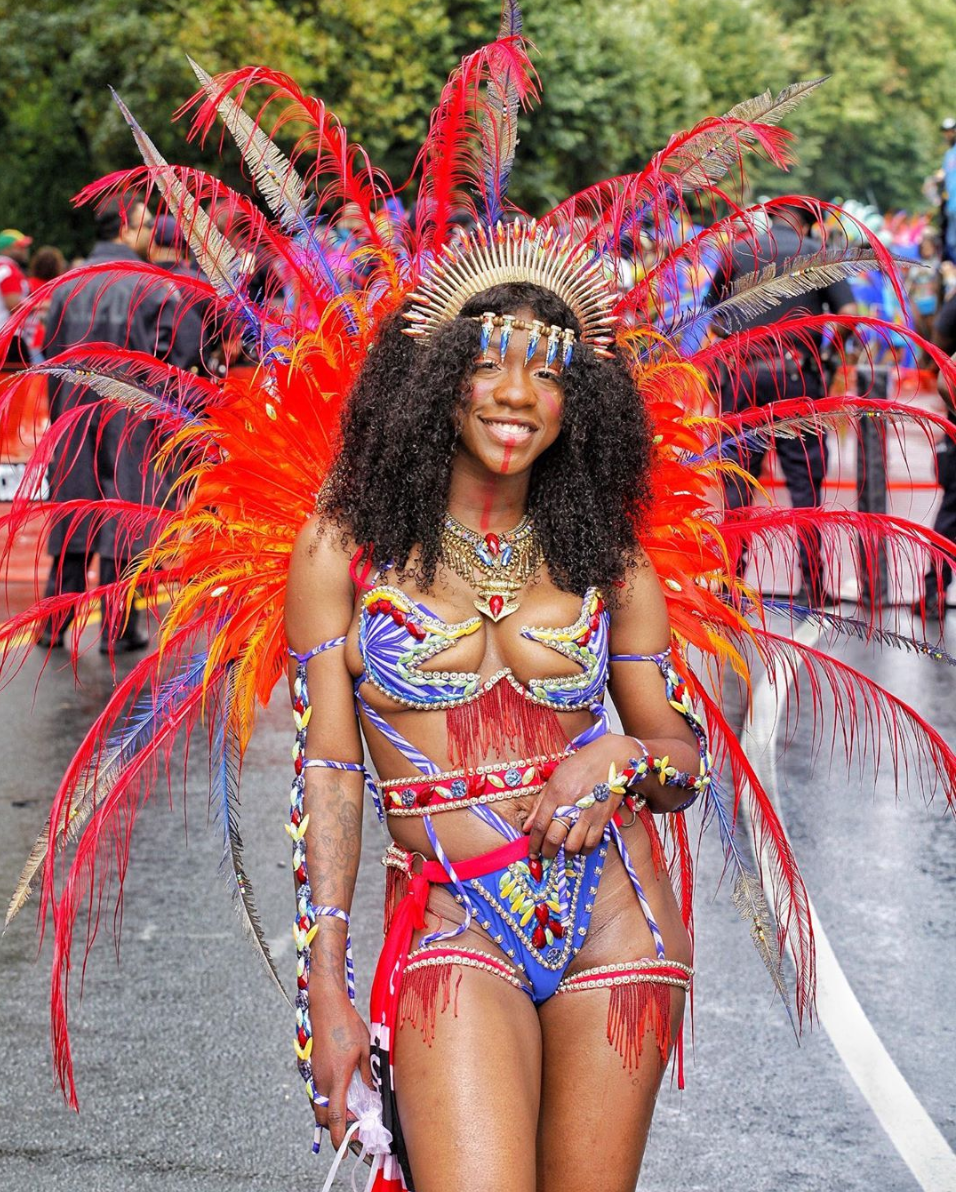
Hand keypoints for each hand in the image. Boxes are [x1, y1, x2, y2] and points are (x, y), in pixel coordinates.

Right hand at [307, 982, 372, 1149]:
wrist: (325, 1004)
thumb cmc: (346, 1024)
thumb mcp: (365, 1048)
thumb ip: (368, 1073)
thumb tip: (373, 1090)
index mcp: (336, 1079)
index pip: (336, 1117)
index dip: (340, 1136)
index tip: (348, 1148)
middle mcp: (322, 1080)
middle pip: (324, 1116)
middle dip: (337, 1127)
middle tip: (355, 1126)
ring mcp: (315, 1074)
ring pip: (319, 1105)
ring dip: (332, 1113)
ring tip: (351, 1110)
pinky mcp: (313, 1067)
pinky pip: (318, 1092)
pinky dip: (327, 1100)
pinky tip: (341, 1093)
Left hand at [524, 736, 624, 859]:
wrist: (611, 758)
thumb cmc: (580, 766)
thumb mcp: (555, 778)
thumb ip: (540, 804)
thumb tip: (526, 826)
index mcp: (556, 792)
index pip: (540, 824)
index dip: (533, 842)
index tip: (531, 852)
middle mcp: (571, 804)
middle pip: (554, 838)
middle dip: (547, 852)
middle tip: (545, 855)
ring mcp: (589, 813)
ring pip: (573, 845)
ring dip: (565, 854)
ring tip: (561, 853)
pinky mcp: (603, 818)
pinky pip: (592, 843)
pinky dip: (583, 851)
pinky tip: (578, 848)